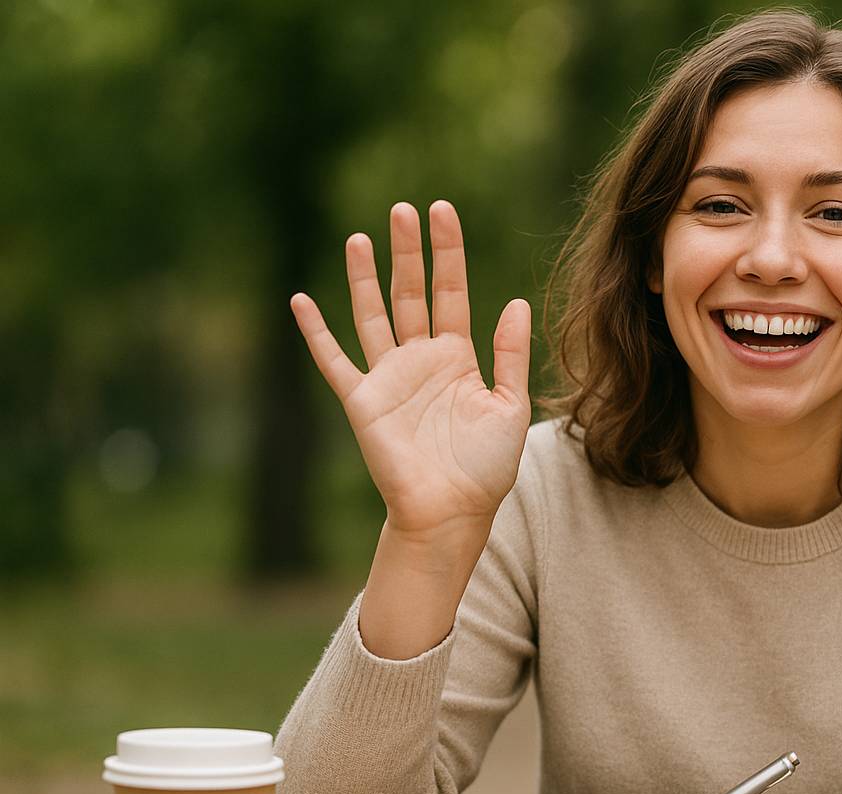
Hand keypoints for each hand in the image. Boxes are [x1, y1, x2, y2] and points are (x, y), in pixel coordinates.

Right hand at [290, 200, 531, 538]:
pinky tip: (301, 301)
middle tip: (404, 209)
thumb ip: (511, 354)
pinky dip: (316, 332)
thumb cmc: (486, 467)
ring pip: (372, 315)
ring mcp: (388, 377)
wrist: (452, 511)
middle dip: (408, 252)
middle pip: (409, 293)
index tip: (442, 210)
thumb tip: (515, 301)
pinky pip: (334, 361)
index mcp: (457, 357)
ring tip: (362, 238)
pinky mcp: (361, 401)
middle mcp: (420, 360)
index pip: (450, 291)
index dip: (447, 252)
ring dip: (365, 278)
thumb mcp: (509, 405)